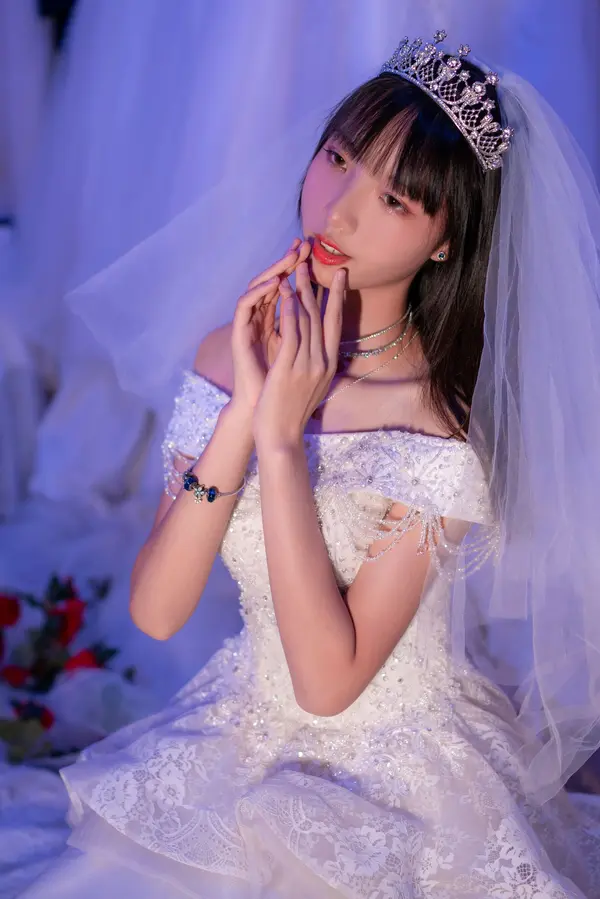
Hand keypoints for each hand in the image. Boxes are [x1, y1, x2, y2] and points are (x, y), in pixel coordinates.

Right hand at [230, 239, 310, 412]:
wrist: (262, 414)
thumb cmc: (283, 390)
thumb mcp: (303, 356)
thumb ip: (309, 334)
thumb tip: (330, 319)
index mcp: (278, 324)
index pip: (291, 290)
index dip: (304, 273)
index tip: (316, 256)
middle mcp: (262, 320)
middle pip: (274, 283)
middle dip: (289, 264)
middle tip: (303, 244)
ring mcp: (248, 326)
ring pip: (258, 288)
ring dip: (273, 271)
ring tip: (290, 257)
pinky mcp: (238, 334)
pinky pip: (244, 305)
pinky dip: (258, 292)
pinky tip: (273, 282)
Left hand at [253, 262, 346, 448]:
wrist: (281, 436)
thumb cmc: (291, 412)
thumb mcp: (311, 385)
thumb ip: (315, 364)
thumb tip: (319, 347)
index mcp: (329, 365)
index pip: (336, 324)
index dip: (338, 297)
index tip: (341, 276)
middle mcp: (323, 362)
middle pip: (323, 316)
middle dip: (318, 286)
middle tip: (313, 261)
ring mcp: (307, 365)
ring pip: (307, 320)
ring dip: (301, 291)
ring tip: (296, 269)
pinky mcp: (289, 368)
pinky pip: (291, 332)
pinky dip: (289, 309)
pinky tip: (284, 292)